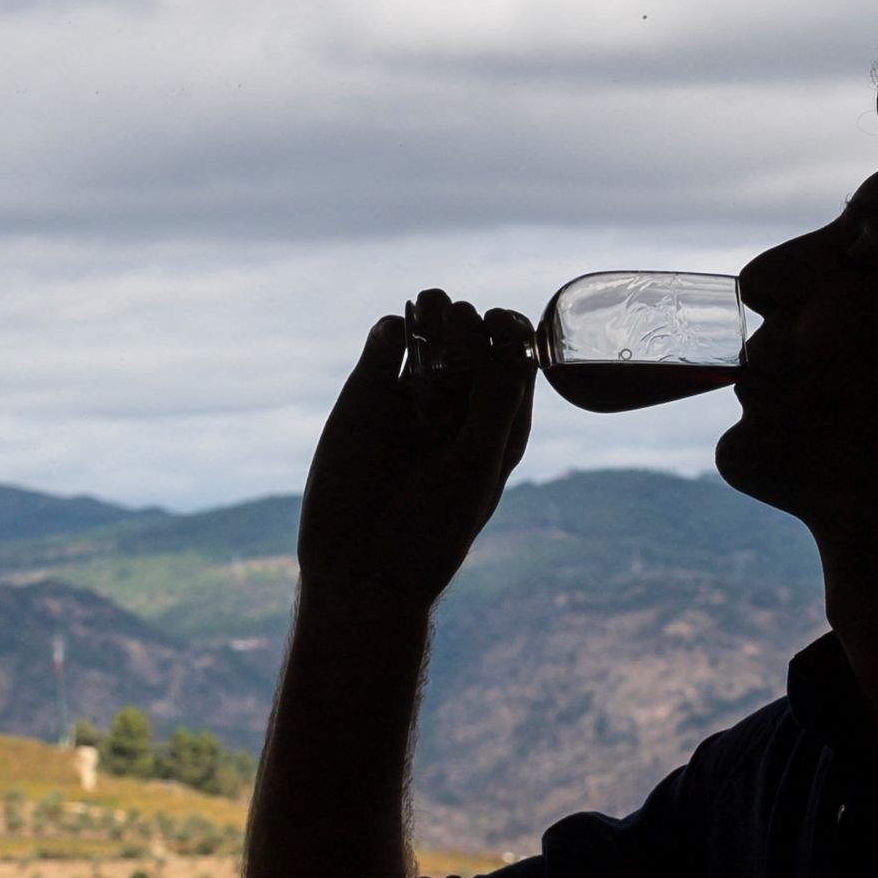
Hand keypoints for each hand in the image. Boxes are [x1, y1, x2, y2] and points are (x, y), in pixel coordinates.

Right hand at [294, 288, 534, 615]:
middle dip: (469, 324)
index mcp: (502, 421)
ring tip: (428, 320)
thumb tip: (510, 344)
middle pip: (476, 334)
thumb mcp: (474, 471)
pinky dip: (391, 329)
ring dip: (434, 311)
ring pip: (433, 327)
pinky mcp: (367, 392)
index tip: (499, 329)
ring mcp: (414, 395)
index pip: (518, 355)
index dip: (512, 331)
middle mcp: (462, 403)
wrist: (359, 567)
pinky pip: (386, 340)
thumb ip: (494, 406)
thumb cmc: (429, 531)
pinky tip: (390, 342)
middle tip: (455, 337)